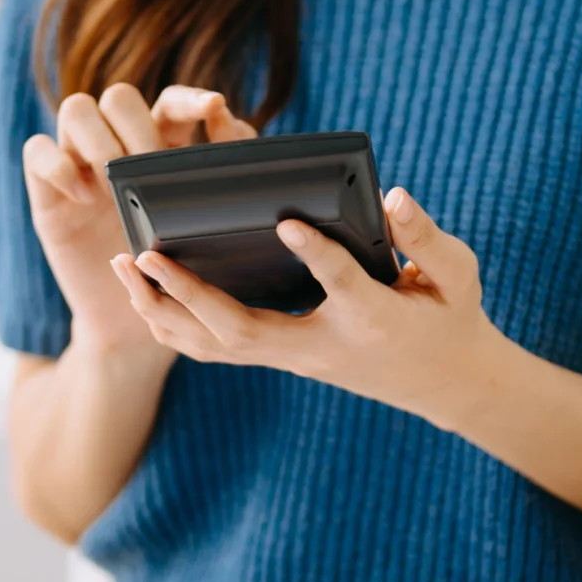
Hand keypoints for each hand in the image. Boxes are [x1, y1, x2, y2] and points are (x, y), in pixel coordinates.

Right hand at [23, 84, 256, 357]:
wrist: (129, 323)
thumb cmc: (173, 274)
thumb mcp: (200, 231)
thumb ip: (219, 183)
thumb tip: (236, 132)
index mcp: (161, 150)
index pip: (171, 103)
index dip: (189, 99)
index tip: (213, 109)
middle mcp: (117, 148)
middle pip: (120, 96)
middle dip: (139, 127)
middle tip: (149, 167)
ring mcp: (79, 165)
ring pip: (76, 109)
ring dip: (98, 140)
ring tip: (113, 183)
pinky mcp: (47, 190)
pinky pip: (36, 150)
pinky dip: (59, 165)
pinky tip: (83, 198)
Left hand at [107, 187, 513, 426]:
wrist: (445, 382)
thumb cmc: (450, 317)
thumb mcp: (458, 275)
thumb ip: (427, 239)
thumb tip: (394, 199)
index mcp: (372, 319)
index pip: (338, 285)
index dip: (316, 254)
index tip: (288, 220)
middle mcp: (321, 346)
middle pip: (243, 330)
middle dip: (189, 293)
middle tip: (145, 252)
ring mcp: (296, 358)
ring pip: (215, 346)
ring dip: (164, 310)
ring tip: (124, 267)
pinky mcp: (281, 357)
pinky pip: (215, 349)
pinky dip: (173, 324)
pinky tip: (142, 293)